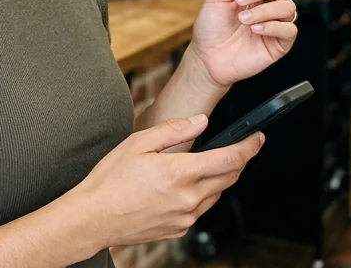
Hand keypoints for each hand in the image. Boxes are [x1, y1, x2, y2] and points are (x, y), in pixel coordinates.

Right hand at [65, 116, 263, 249]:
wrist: (93, 217)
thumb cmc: (110, 180)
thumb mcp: (138, 143)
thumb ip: (174, 130)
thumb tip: (201, 121)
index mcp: (179, 173)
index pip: (229, 159)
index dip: (248, 147)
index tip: (257, 138)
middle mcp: (188, 198)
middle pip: (229, 178)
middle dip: (238, 161)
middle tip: (238, 148)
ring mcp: (185, 216)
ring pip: (216, 194)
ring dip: (219, 178)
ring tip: (204, 165)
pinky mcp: (179, 229)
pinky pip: (200, 209)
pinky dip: (201, 195)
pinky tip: (184, 186)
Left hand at [190, 0, 297, 88]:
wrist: (207, 57)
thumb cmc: (211, 27)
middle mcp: (269, 4)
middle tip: (239, 0)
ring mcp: (276, 23)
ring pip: (288, 7)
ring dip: (264, 10)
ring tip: (243, 19)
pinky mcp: (280, 43)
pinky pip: (289, 29)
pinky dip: (272, 26)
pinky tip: (255, 29)